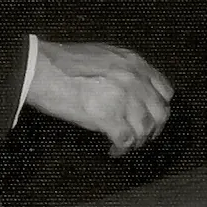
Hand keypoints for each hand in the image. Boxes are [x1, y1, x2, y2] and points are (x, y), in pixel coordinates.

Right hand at [27, 41, 173, 154]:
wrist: (42, 69)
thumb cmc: (65, 63)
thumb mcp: (104, 56)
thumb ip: (124, 71)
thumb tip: (131, 91)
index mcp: (134, 63)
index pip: (165, 90)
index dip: (159, 107)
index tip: (151, 117)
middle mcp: (134, 80)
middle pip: (159, 113)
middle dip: (152, 129)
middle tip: (141, 137)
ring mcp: (123, 98)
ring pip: (145, 129)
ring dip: (137, 142)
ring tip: (124, 146)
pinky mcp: (108, 116)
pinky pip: (126, 140)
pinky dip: (122, 149)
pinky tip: (114, 150)